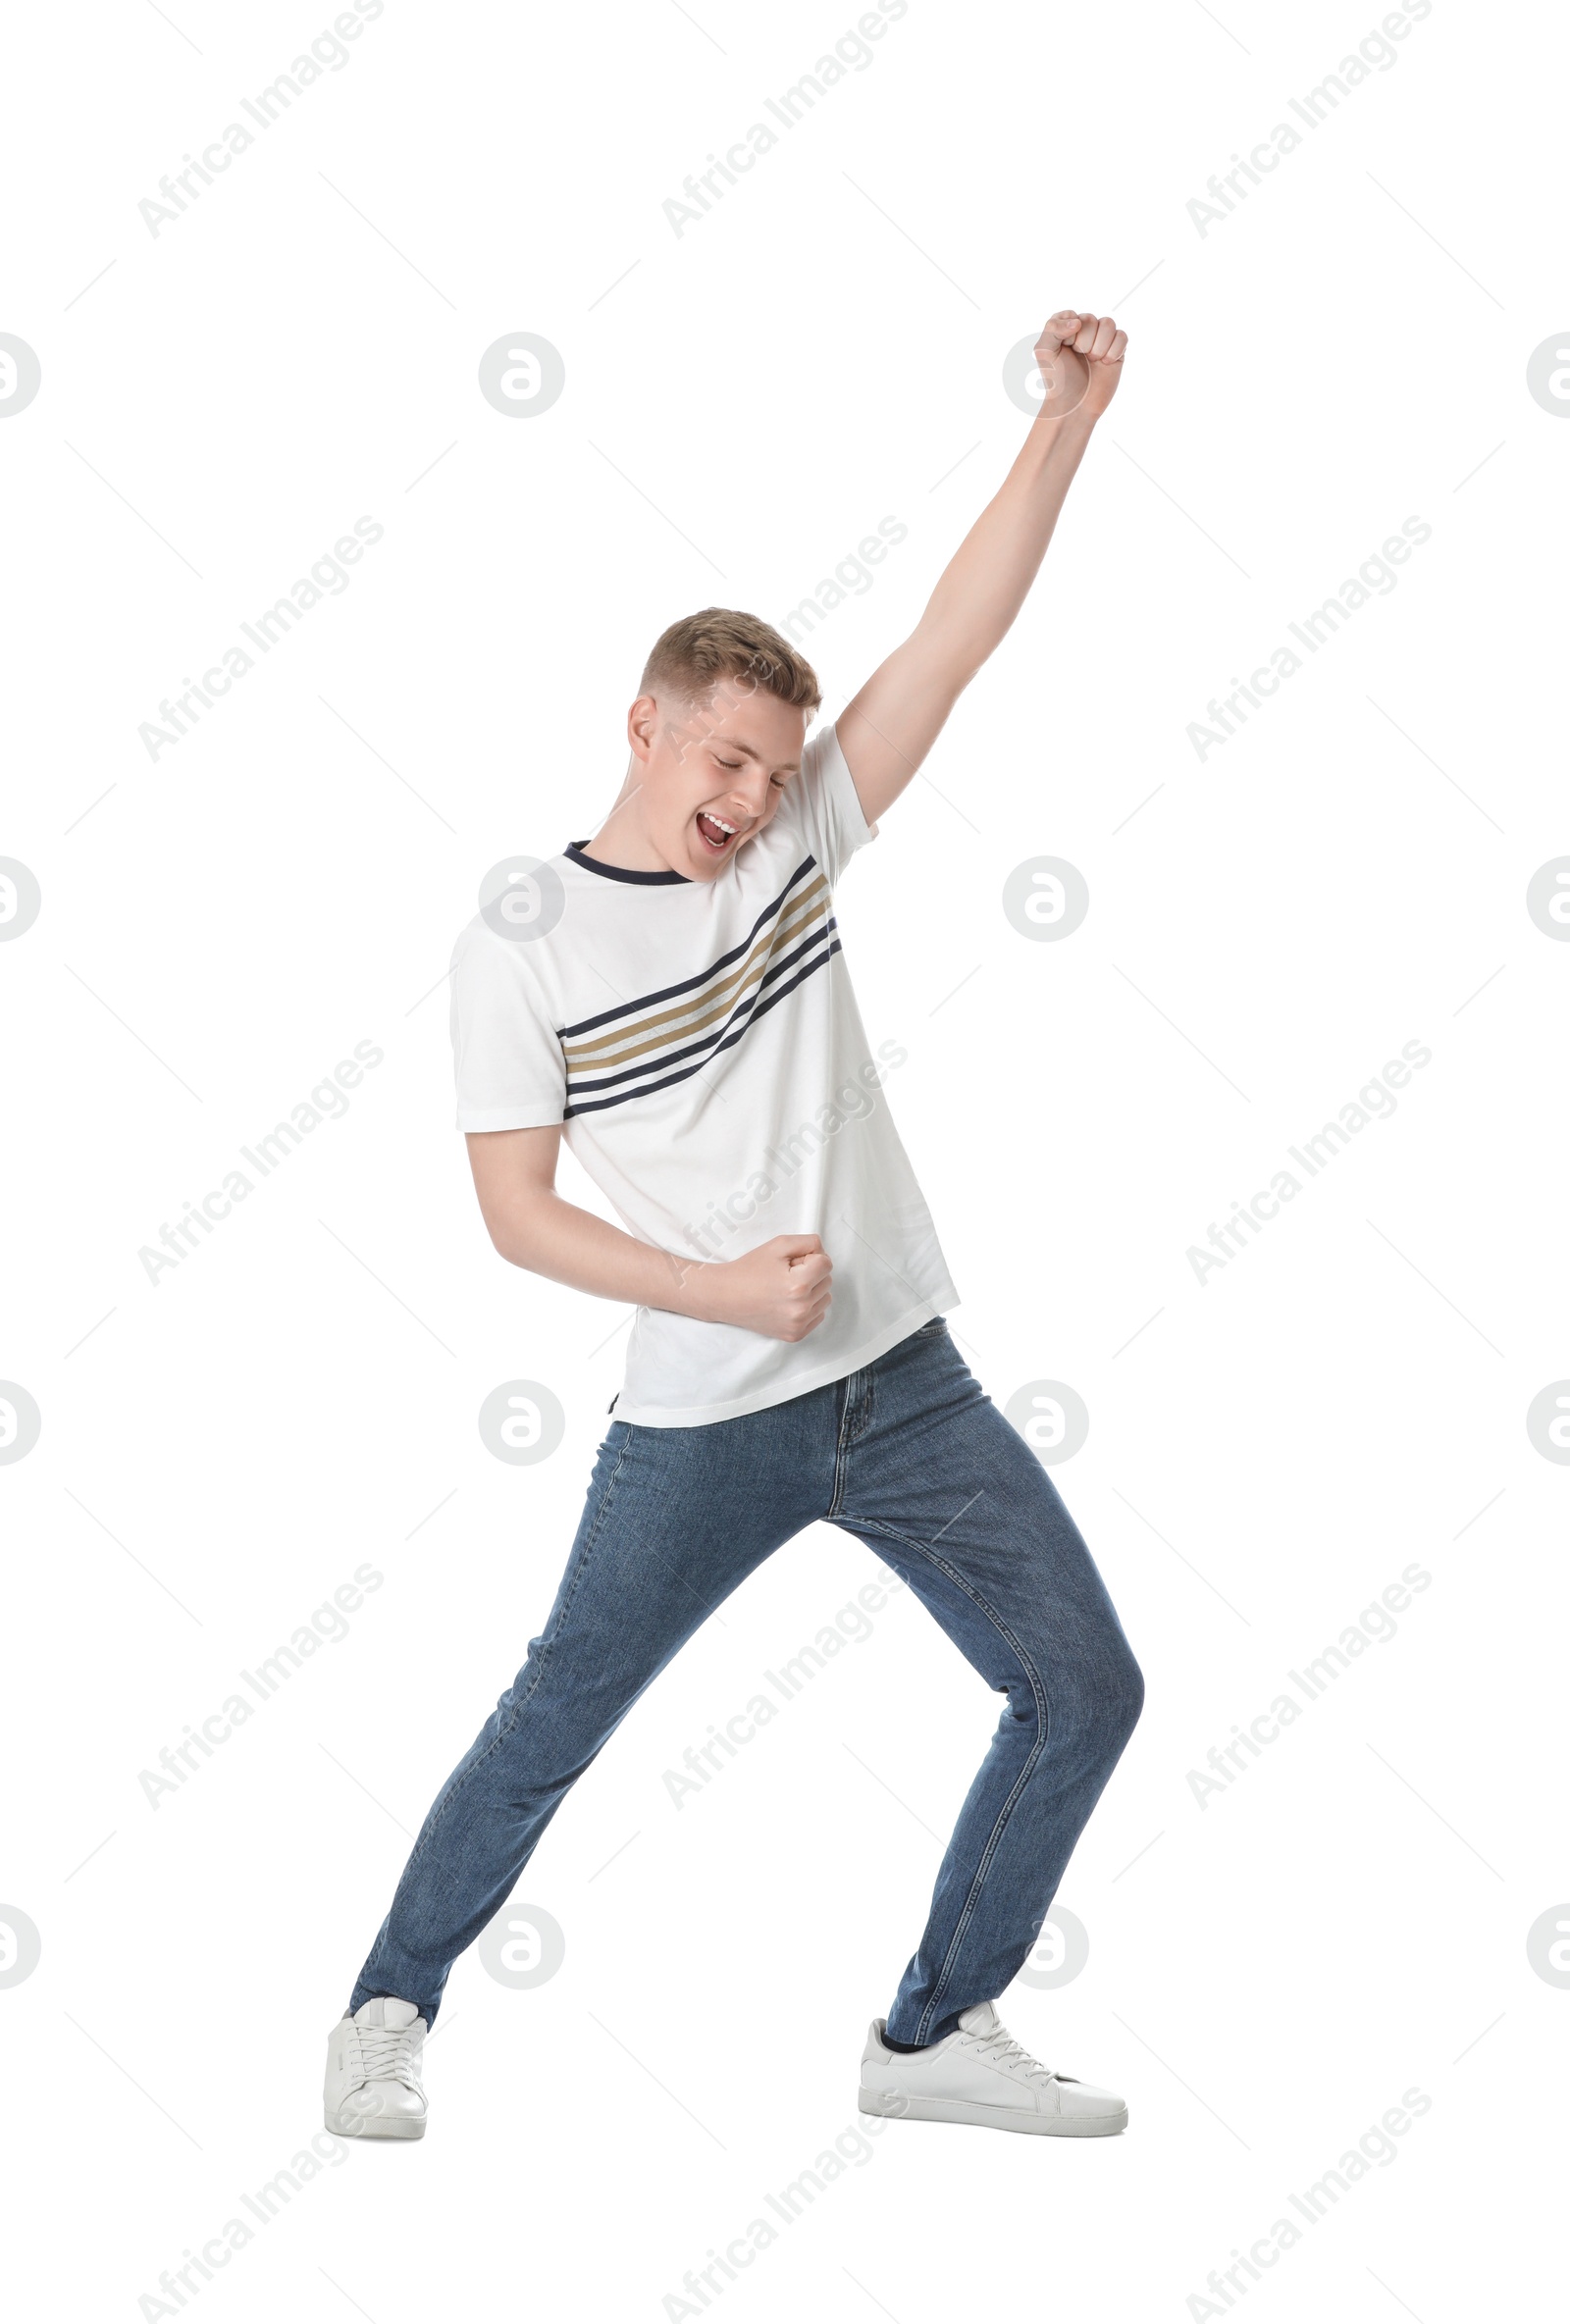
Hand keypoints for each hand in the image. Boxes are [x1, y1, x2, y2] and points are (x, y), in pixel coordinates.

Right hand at [689, 1233, 832, 1340]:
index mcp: (798, 1285)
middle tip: (786, 1274)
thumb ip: (808, 1242)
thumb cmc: (749, 1269)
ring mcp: (798, 1325)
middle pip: (828, 1280)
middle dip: (811, 1273)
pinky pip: (818, 1315)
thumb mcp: (778, 1244)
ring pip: (825, 1298)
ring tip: (787, 1288)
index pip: (826, 1263)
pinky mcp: (795, 1335)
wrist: (726, 1296)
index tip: (792, 1262)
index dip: (810, 1257)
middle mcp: (800, 1309)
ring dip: (812, 1290)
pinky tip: (788, 1302)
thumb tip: (824, 1254)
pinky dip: (808, 1307)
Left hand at [1034, 310, 1126, 421]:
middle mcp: (1085, 332)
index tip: (1065, 349)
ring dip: (1099, 345)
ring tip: (1093, 361)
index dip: (1068, 334)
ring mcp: (1102, 341)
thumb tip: (1078, 321)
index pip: (1071, 315)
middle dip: (1084, 342)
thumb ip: (1052, 328)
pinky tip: (1106, 363)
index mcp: (1066, 328)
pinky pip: (1122, 336)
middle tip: (1080, 357)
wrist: (1075, 406)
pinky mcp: (1117, 351)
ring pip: (1109, 323)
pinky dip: (1114, 350)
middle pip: (1091, 319)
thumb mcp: (1044, 352)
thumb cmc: (1058, 380)